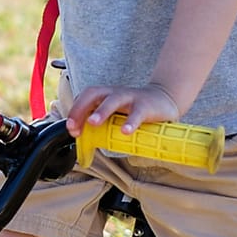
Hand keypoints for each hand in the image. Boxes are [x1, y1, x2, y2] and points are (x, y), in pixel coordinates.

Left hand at [65, 82, 180, 137]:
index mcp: (106, 95)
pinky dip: (130, 122)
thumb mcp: (116, 114)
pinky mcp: (146, 105)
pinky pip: (137, 113)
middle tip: (75, 126)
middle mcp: (115, 93)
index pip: (85, 98)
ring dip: (101, 111)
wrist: (165, 99)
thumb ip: (103, 125)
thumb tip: (84, 143)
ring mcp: (131, 97)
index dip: (75, 111)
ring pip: (113, 100)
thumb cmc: (136, 110)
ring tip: (93, 123)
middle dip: (81, 109)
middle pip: (94, 94)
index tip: (71, 129)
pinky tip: (125, 132)